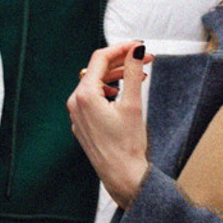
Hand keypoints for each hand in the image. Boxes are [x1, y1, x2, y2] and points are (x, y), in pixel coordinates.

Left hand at [65, 42, 149, 205]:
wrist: (122, 176)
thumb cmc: (128, 144)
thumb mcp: (133, 104)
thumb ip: (133, 73)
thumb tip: (136, 50)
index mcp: (84, 96)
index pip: (100, 58)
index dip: (122, 48)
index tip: (140, 46)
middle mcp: (75, 103)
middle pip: (97, 70)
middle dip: (122, 63)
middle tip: (147, 60)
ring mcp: (76, 115)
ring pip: (95, 84)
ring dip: (116, 76)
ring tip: (139, 76)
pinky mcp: (81, 124)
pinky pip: (92, 99)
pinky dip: (108, 91)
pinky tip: (123, 93)